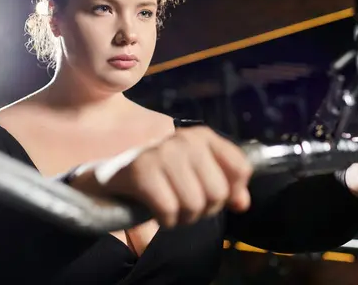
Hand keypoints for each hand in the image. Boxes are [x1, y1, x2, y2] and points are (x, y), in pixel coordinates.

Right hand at [71, 126, 252, 227]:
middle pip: (218, 192)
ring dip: (183, 217)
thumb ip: (227, 186)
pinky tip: (156, 211)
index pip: (240, 169)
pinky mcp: (141, 171)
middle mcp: (184, 139)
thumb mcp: (198, 175)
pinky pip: (170, 211)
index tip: (212, 195)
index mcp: (202, 136)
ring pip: (195, 204)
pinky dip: (166, 221)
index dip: (232, 192)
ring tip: (170, 207)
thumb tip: (243, 203)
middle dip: (204, 209)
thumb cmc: (163, 177)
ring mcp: (162, 153)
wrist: (115, 177)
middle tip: (185, 203)